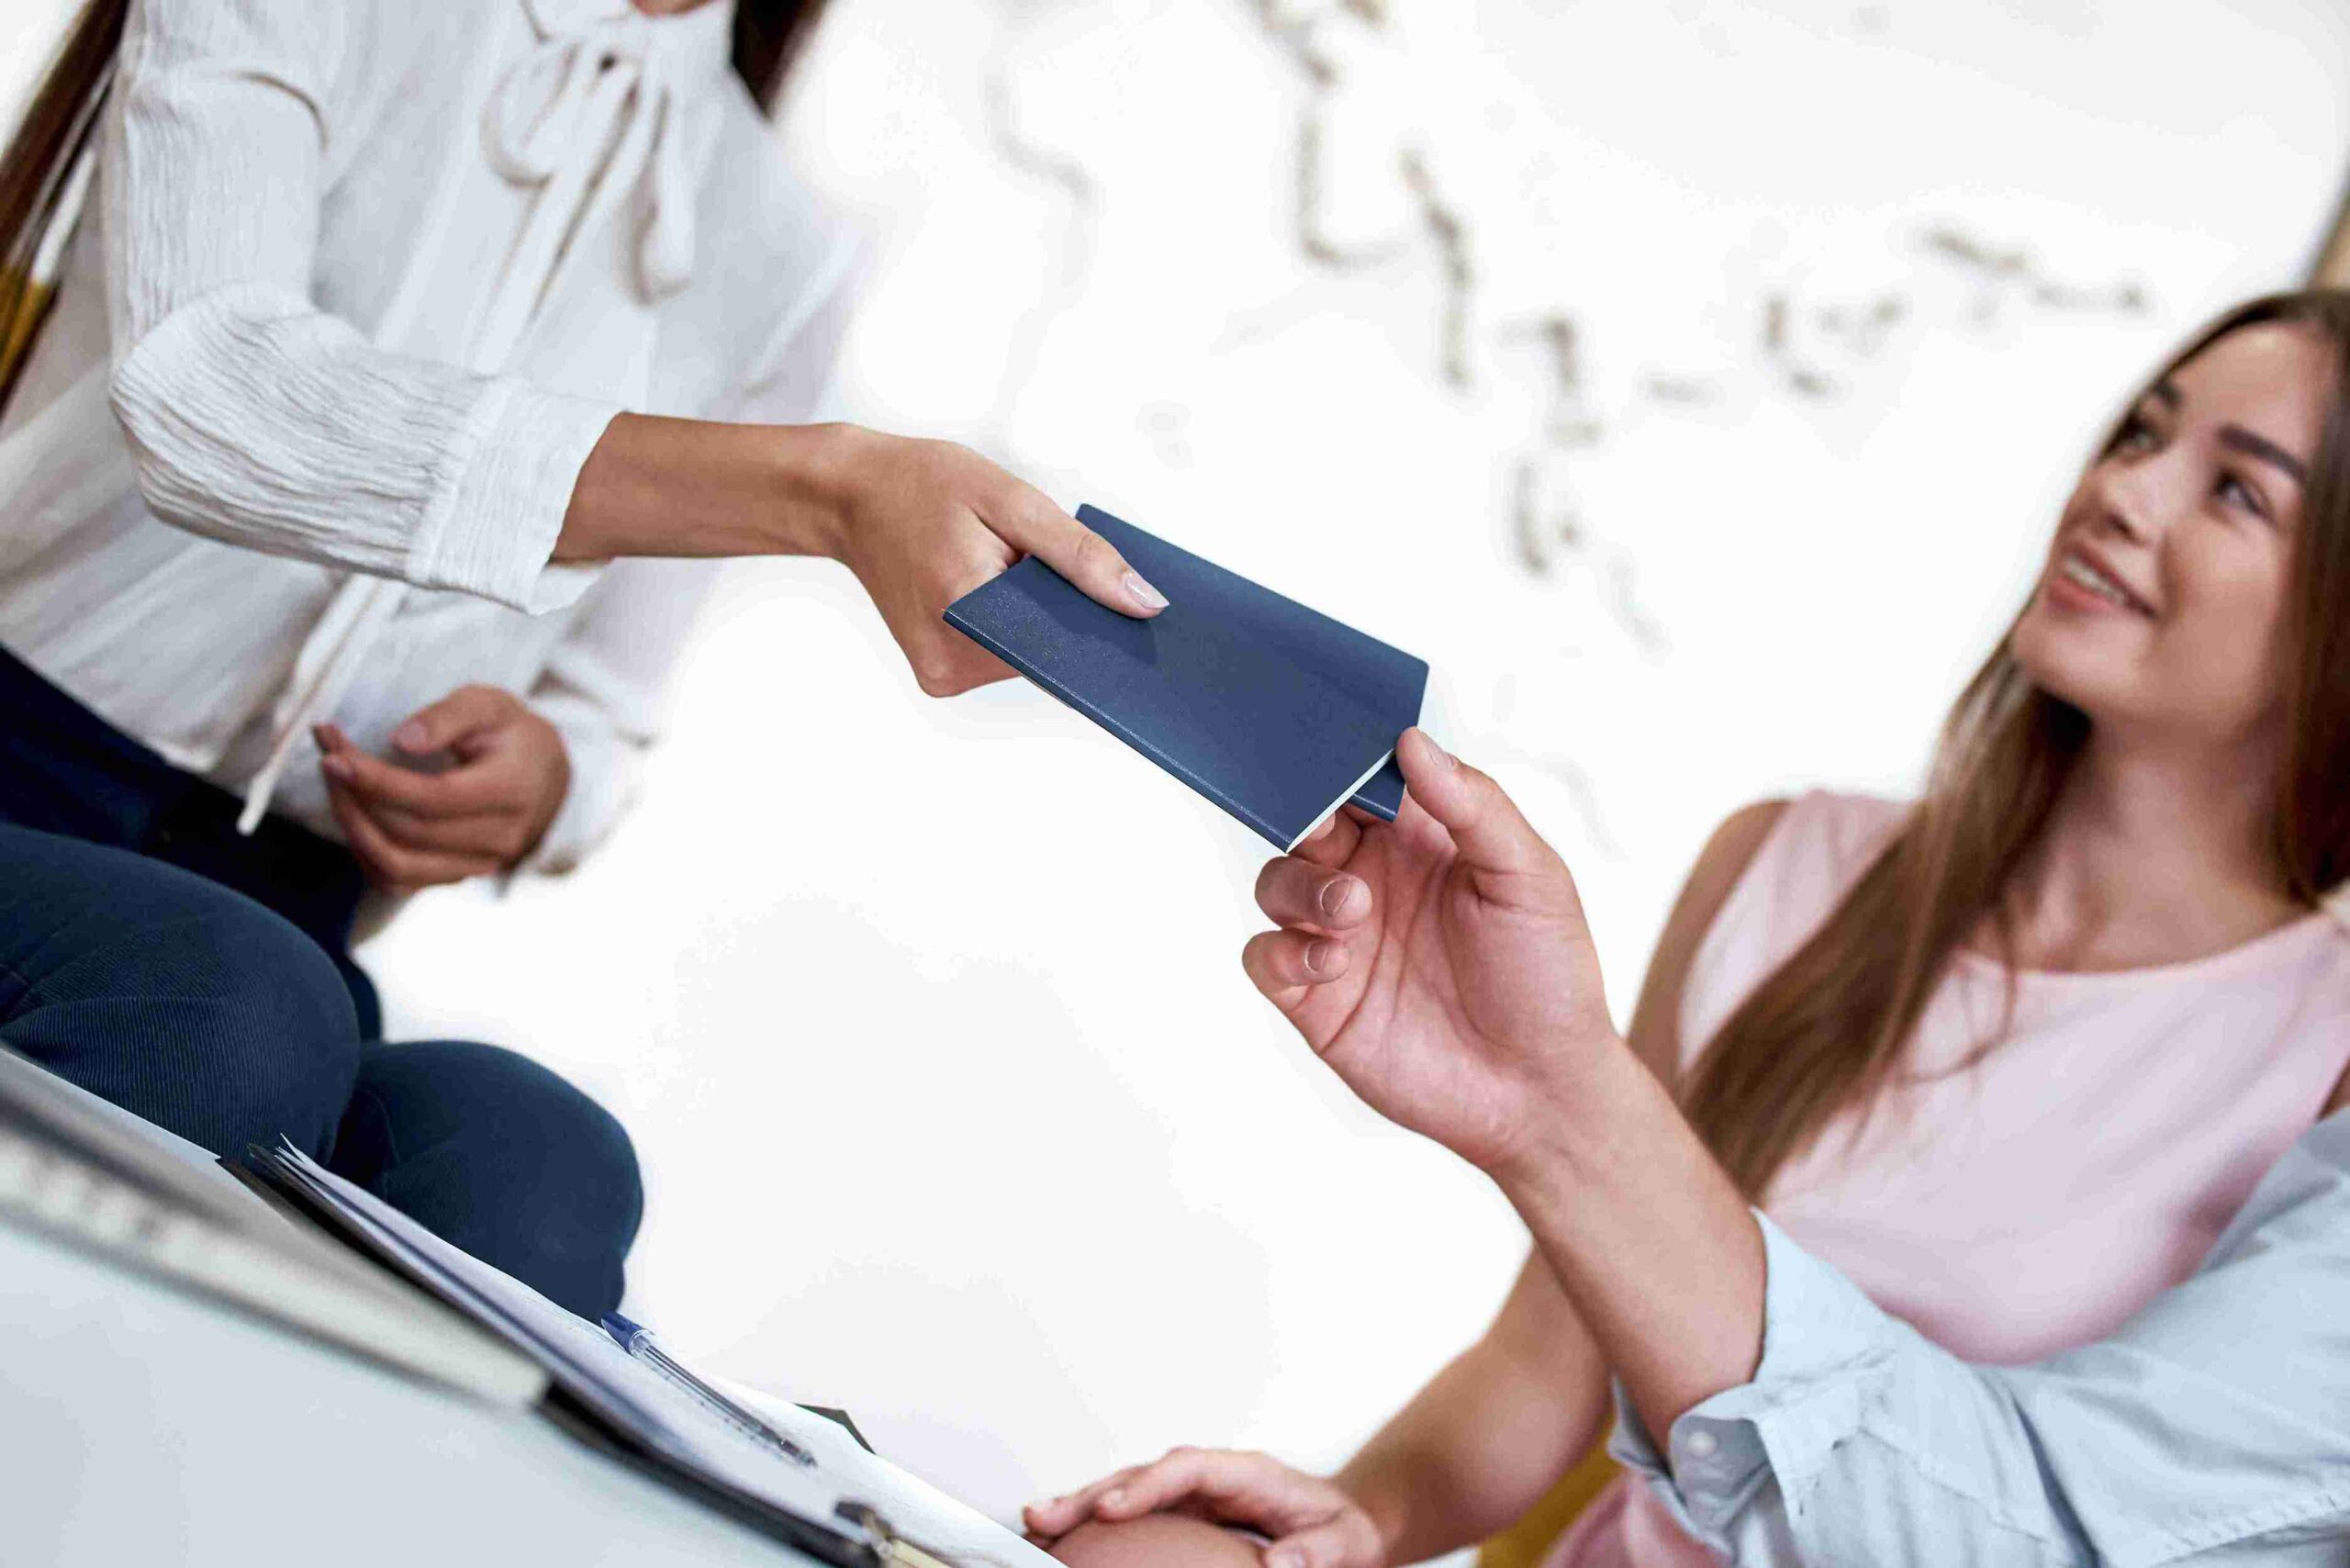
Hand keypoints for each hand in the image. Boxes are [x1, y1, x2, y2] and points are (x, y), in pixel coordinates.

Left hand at [315, 686, 570, 890]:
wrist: (545, 778)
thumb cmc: (511, 734)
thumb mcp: (490, 704)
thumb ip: (448, 716)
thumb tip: (400, 741)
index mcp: (512, 791)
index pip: (433, 798)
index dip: (377, 781)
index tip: (334, 756)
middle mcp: (499, 839)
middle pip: (407, 832)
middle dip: (355, 795)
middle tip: (328, 753)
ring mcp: (479, 866)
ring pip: (396, 865)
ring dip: (352, 826)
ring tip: (336, 785)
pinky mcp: (458, 877)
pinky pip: (397, 880)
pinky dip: (364, 851)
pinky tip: (355, 814)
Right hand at [819, 428, 1167, 695]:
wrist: (851, 496)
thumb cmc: (924, 486)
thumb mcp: (1011, 500)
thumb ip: (1081, 555)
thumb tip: (1145, 604)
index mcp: (964, 615)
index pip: (1066, 647)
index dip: (1104, 627)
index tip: (1135, 608)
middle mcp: (949, 664)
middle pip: (1048, 655)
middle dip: (1067, 613)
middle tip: (1063, 563)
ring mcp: (941, 675)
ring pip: (1027, 656)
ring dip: (1038, 616)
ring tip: (1018, 564)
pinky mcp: (940, 673)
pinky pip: (1003, 654)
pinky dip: (1015, 622)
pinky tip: (1002, 583)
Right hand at [1024, 1450, 1385, 1567]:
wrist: (1343, 1524)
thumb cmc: (1342, 1530)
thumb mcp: (1344, 1542)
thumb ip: (1314, 1551)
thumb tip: (1278, 1564)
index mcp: (1248, 1472)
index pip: (1188, 1468)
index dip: (1148, 1484)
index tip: (1114, 1509)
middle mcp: (1211, 1476)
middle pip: (1144, 1474)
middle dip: (1094, 1492)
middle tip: (1048, 1515)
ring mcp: (1193, 1494)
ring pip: (1129, 1490)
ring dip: (1084, 1504)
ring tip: (1038, 1522)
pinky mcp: (1181, 1513)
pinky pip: (1133, 1513)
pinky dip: (1097, 1521)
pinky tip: (1062, 1537)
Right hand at [1242, 729, 1616, 1176]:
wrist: (1540, 1091)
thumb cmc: (1548, 977)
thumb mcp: (1529, 876)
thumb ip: (1473, 805)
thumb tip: (1412, 741)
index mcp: (1420, 840)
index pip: (1362, 780)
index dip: (1342, 761)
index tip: (1333, 750)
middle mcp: (1371, 881)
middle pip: (1304, 824)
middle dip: (1303, 815)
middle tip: (1326, 829)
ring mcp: (1340, 940)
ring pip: (1277, 884)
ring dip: (1299, 887)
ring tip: (1351, 913)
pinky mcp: (1316, 1001)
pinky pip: (1265, 958)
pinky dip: (1282, 951)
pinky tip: (1331, 961)